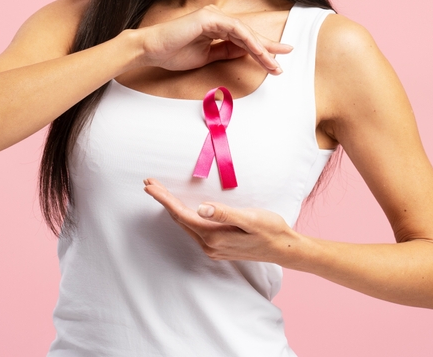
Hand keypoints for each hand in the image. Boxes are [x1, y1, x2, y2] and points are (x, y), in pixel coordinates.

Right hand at [137, 5, 292, 74]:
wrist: (151, 50)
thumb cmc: (173, 53)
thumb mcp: (206, 56)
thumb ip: (226, 52)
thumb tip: (246, 52)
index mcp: (215, 26)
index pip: (243, 38)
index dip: (261, 48)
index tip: (277, 59)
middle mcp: (216, 17)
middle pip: (248, 33)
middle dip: (268, 47)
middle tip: (286, 56)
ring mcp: (213, 15)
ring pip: (244, 32)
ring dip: (261, 48)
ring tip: (274, 62)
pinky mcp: (208, 17)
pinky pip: (235, 30)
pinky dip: (248, 41)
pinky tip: (259, 52)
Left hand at [143, 178, 300, 263]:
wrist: (284, 248)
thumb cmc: (270, 229)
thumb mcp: (250, 218)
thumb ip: (224, 214)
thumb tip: (200, 208)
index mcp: (214, 236)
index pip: (182, 215)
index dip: (164, 199)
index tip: (150, 186)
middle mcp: (209, 245)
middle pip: (180, 219)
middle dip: (163, 201)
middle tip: (149, 183)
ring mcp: (213, 248)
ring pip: (186, 225)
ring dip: (172, 208)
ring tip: (160, 192)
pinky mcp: (218, 247)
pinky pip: (194, 230)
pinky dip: (183, 216)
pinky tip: (181, 209)